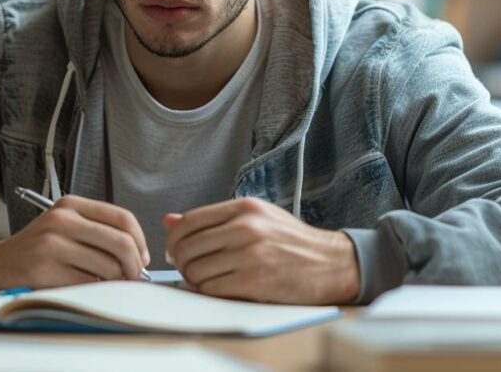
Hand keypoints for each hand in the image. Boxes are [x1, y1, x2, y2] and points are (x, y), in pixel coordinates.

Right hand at [0, 195, 149, 293]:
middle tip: (133, 277)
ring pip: (108, 267)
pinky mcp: (44, 270)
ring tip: (107, 283)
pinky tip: (87, 288)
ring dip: (115, 281)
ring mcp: (52, 245)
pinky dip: (96, 290)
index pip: (122, 218)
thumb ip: (98, 231)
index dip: (140, 240)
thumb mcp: (64, 226)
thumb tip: (139, 254)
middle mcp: (62, 220)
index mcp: (70, 205)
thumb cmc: (37, 249)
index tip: (142, 256)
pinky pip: (89, 284)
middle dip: (134, 265)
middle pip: (121, 243)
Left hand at [163, 197, 359, 304]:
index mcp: (244, 208)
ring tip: (207, 279)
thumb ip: (214, 219)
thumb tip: (169, 220)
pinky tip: (220, 288)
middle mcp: (246, 227)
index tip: (175, 250)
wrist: (330, 263)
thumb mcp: (256, 217)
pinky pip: (212, 289)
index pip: (189, 221)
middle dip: (181, 262)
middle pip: (187, 247)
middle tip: (189, 268)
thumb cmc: (290, 240)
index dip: (174, 239)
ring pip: (196, 271)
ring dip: (194, 280)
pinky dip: (209, 292)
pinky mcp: (255, 281)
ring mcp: (250, 254)